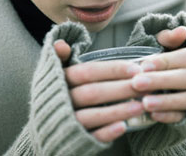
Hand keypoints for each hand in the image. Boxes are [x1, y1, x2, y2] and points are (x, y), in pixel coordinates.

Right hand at [53, 26, 185, 141]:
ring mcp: (67, 122)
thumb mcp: (54, 72)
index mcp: (60, 80)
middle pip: (92, 93)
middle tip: (144, 85)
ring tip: (141, 105)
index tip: (135, 68)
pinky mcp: (73, 141)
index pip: (87, 72)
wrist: (41, 127)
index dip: (111, 70)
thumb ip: (60, 57)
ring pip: (92, 116)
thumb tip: (62, 44)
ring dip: (117, 111)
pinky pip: (90, 138)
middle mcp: (62, 101)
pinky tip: (124, 127)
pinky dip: (107, 132)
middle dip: (120, 89)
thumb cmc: (56, 92)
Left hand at [133, 26, 185, 123]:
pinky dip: (168, 116)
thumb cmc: (157, 60)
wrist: (154, 83)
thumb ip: (168, 38)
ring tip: (144, 102)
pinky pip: (184, 117)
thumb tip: (181, 30)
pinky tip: (152, 115)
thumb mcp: (160, 45)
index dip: (166, 61)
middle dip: (161, 80)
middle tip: (136, 83)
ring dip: (165, 101)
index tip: (143, 65)